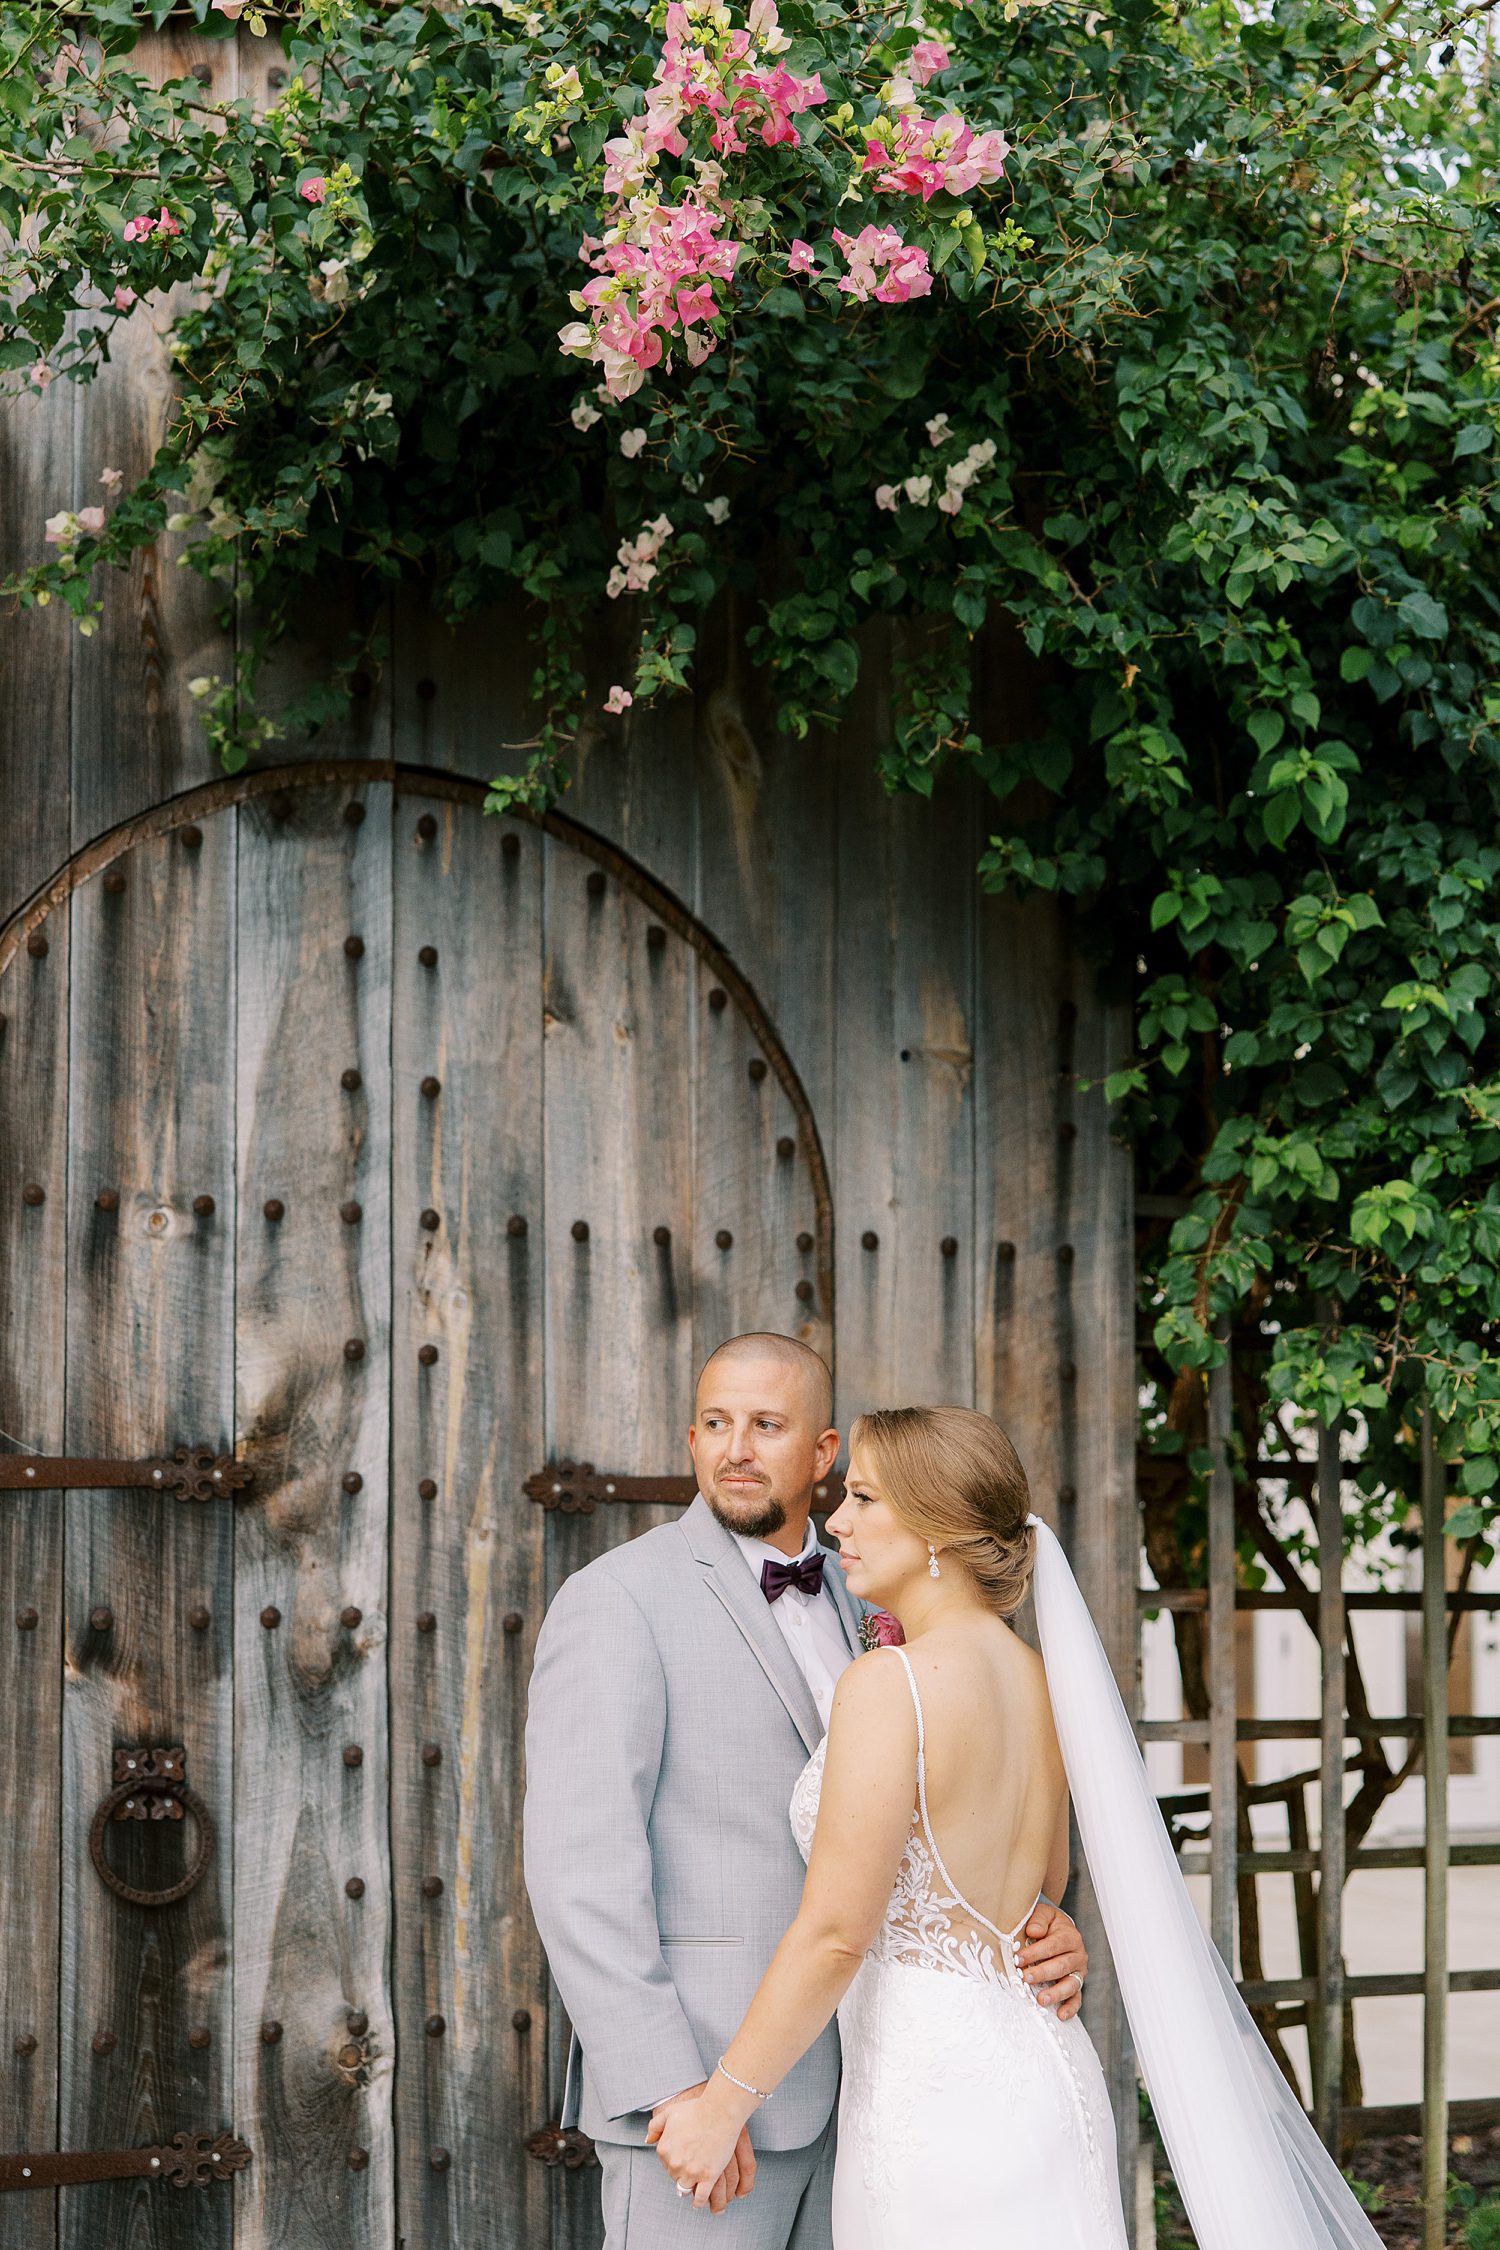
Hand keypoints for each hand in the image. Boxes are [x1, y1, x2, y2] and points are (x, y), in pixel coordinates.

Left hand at [647, 2082, 756, 2210]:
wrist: (719, 2111)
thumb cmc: (696, 2110)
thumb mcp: (670, 2113)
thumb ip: (655, 2126)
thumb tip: (648, 2140)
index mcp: (664, 2150)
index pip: (665, 2163)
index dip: (675, 2159)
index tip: (683, 2154)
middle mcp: (675, 2163)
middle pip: (674, 2176)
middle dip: (682, 2171)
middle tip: (692, 2163)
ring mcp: (691, 2172)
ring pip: (685, 2189)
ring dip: (689, 2186)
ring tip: (694, 2183)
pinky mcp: (708, 2177)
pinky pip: (700, 2198)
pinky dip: (699, 2201)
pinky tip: (699, 2200)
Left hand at [1017, 1898, 1087, 2020]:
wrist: (1059, 1930)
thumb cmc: (1048, 1924)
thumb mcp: (1043, 1915)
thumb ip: (1039, 1920)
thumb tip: (1033, 1931)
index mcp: (1070, 1936)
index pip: (1054, 1945)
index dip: (1036, 1952)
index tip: (1019, 1958)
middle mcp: (1078, 1955)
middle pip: (1061, 1966)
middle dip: (1042, 1973)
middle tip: (1025, 1978)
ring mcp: (1079, 1972)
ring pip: (1071, 1984)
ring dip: (1056, 1993)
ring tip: (1041, 1999)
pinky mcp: (1077, 1986)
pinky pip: (1076, 1999)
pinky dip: (1070, 2008)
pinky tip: (1060, 2015)